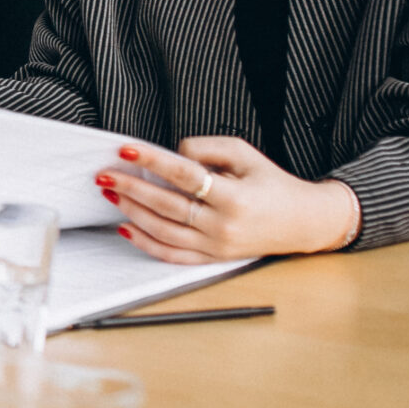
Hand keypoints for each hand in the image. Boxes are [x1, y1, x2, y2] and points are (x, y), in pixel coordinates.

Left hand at [100, 136, 360, 261]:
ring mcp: (217, 246)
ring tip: (111, 194)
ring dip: (132, 212)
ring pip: (164, 232)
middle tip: (105, 175)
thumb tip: (172, 154)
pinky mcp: (213, 258)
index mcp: (235, 197)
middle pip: (167, 205)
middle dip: (131, 188)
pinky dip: (146, 243)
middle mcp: (224, 225)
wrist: (303, 221)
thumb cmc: (271, 183)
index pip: (184, 176)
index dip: (152, 160)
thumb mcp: (245, 154)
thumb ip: (206, 149)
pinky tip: (125, 228)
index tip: (125, 149)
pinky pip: (173, 255)